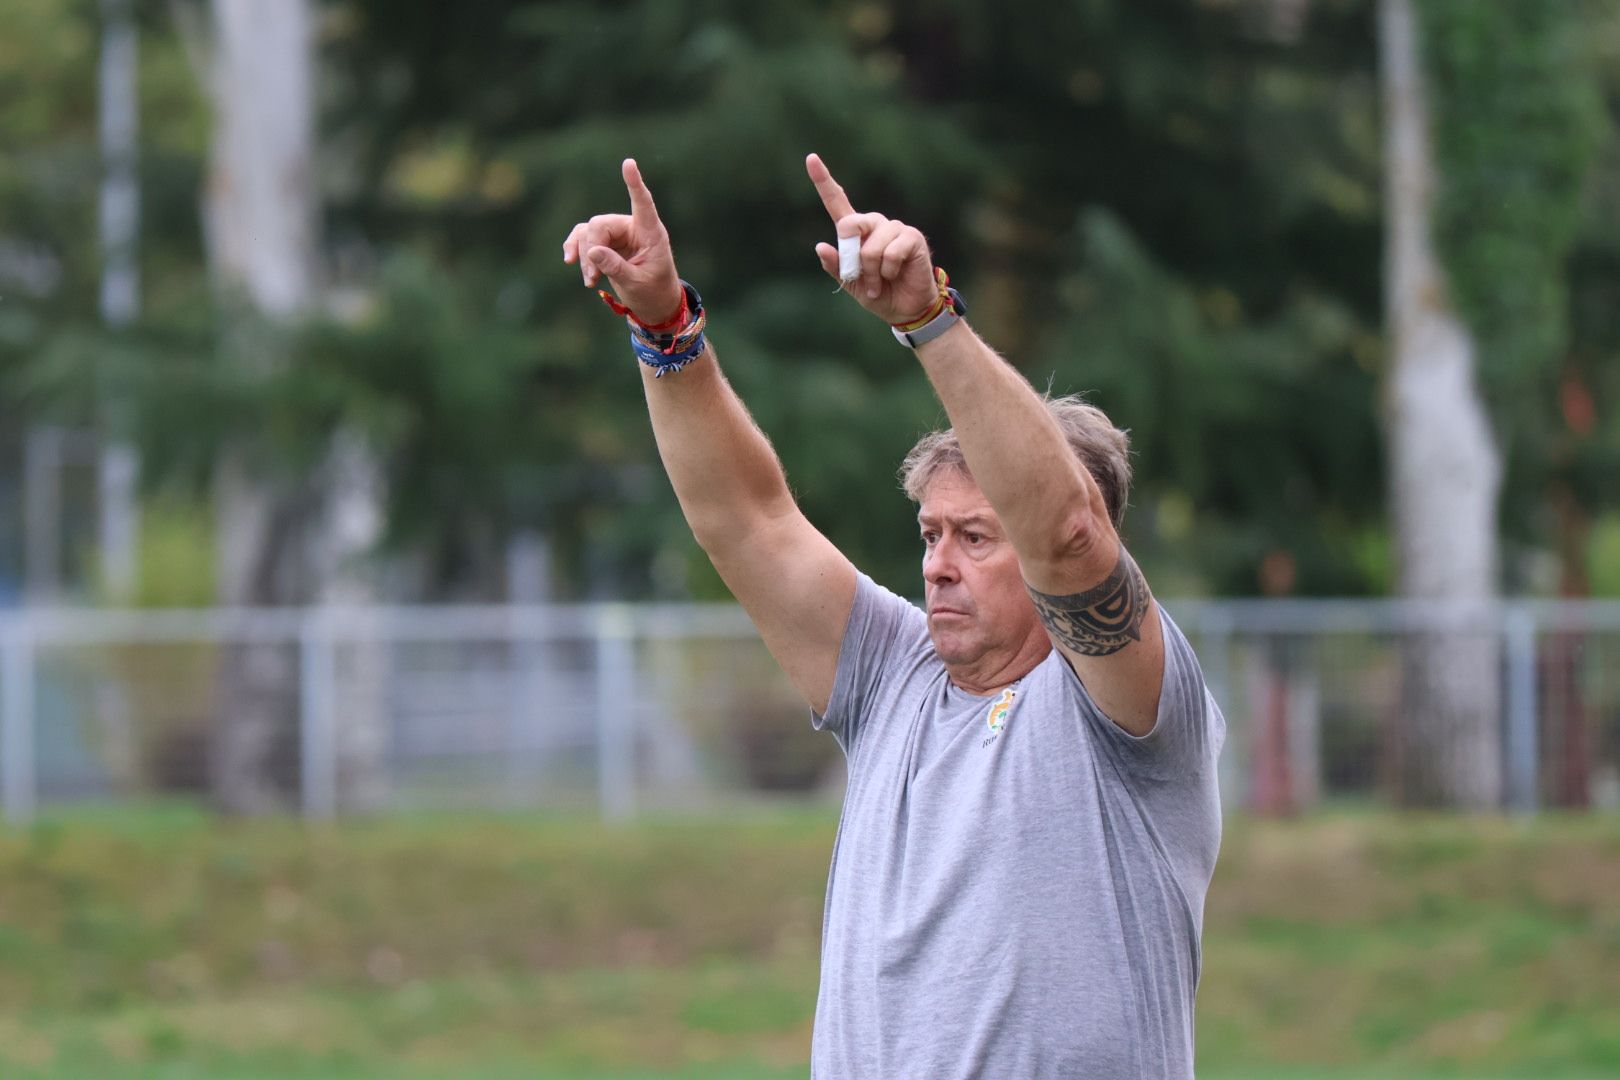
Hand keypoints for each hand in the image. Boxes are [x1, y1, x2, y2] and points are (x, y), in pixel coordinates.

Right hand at [562, 158, 683, 325]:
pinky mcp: (605, 242)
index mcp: (650, 233)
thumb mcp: (636, 283)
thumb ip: (615, 267)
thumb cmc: (653, 292)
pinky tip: (570, 262)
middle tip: (592, 278)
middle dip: (591, 250)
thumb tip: (592, 251)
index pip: (643, 203)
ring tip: (590, 281)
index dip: (634, 184)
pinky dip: (576, 250)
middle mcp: (633, 227)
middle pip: (600, 225)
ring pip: (588, 232)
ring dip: (584, 257)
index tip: (628, 163)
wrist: (654, 303)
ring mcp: (617, 233)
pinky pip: (583, 237)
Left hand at [806, 153, 940, 325]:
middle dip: (850, 256)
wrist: (906, 309)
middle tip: (860, 276)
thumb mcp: (850, 283)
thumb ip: (836, 266)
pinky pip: (891, 252)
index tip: (811, 159)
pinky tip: (895, 275)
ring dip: (872, 272)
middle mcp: (875, 225)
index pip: (837, 201)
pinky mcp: (912, 237)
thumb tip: (821, 246)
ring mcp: (895, 229)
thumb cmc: (878, 294)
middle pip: (850, 224)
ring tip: (879, 282)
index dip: (823, 181)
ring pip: (871, 247)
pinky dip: (888, 270)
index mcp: (856, 233)